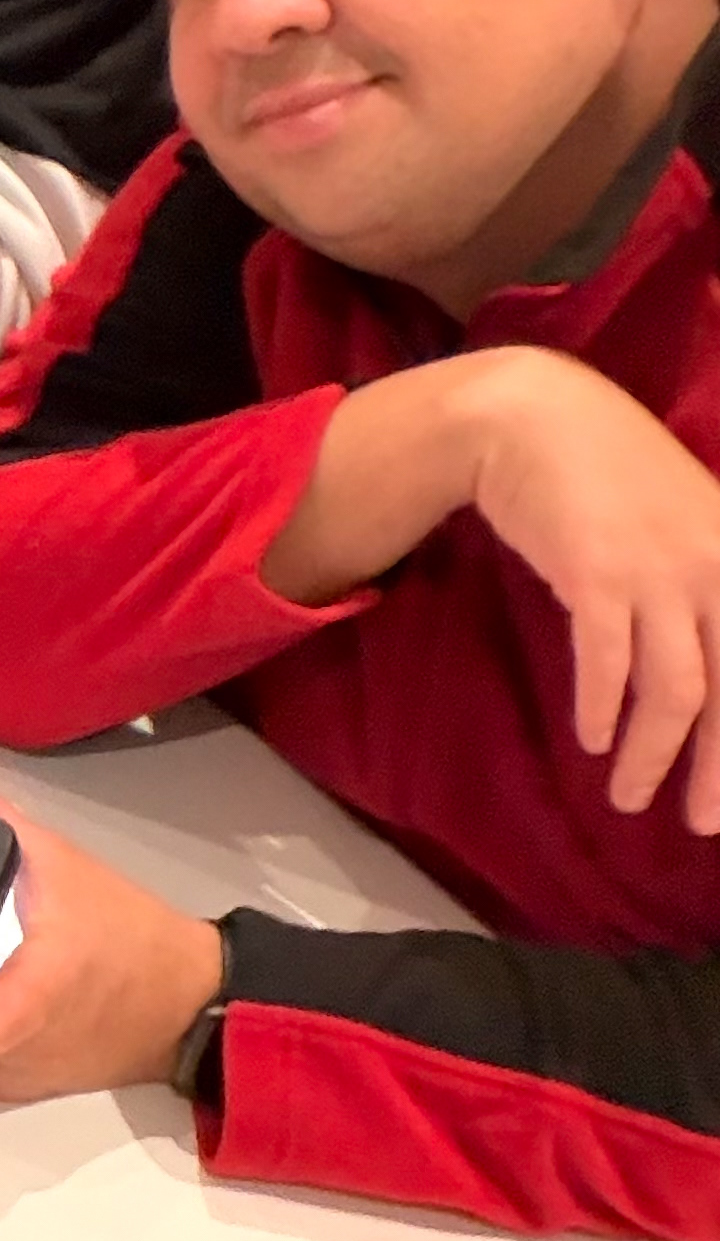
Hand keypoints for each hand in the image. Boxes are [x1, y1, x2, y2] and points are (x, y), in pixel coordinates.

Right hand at [443, 352, 719, 824]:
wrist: (537, 418)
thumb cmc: (615, 477)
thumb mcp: (692, 529)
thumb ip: (709, 593)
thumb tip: (713, 675)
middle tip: (704, 822)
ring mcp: (662, 572)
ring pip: (676, 691)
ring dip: (652, 756)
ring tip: (628, 797)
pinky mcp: (598, 574)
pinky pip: (608, 662)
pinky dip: (601, 709)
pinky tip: (590, 739)